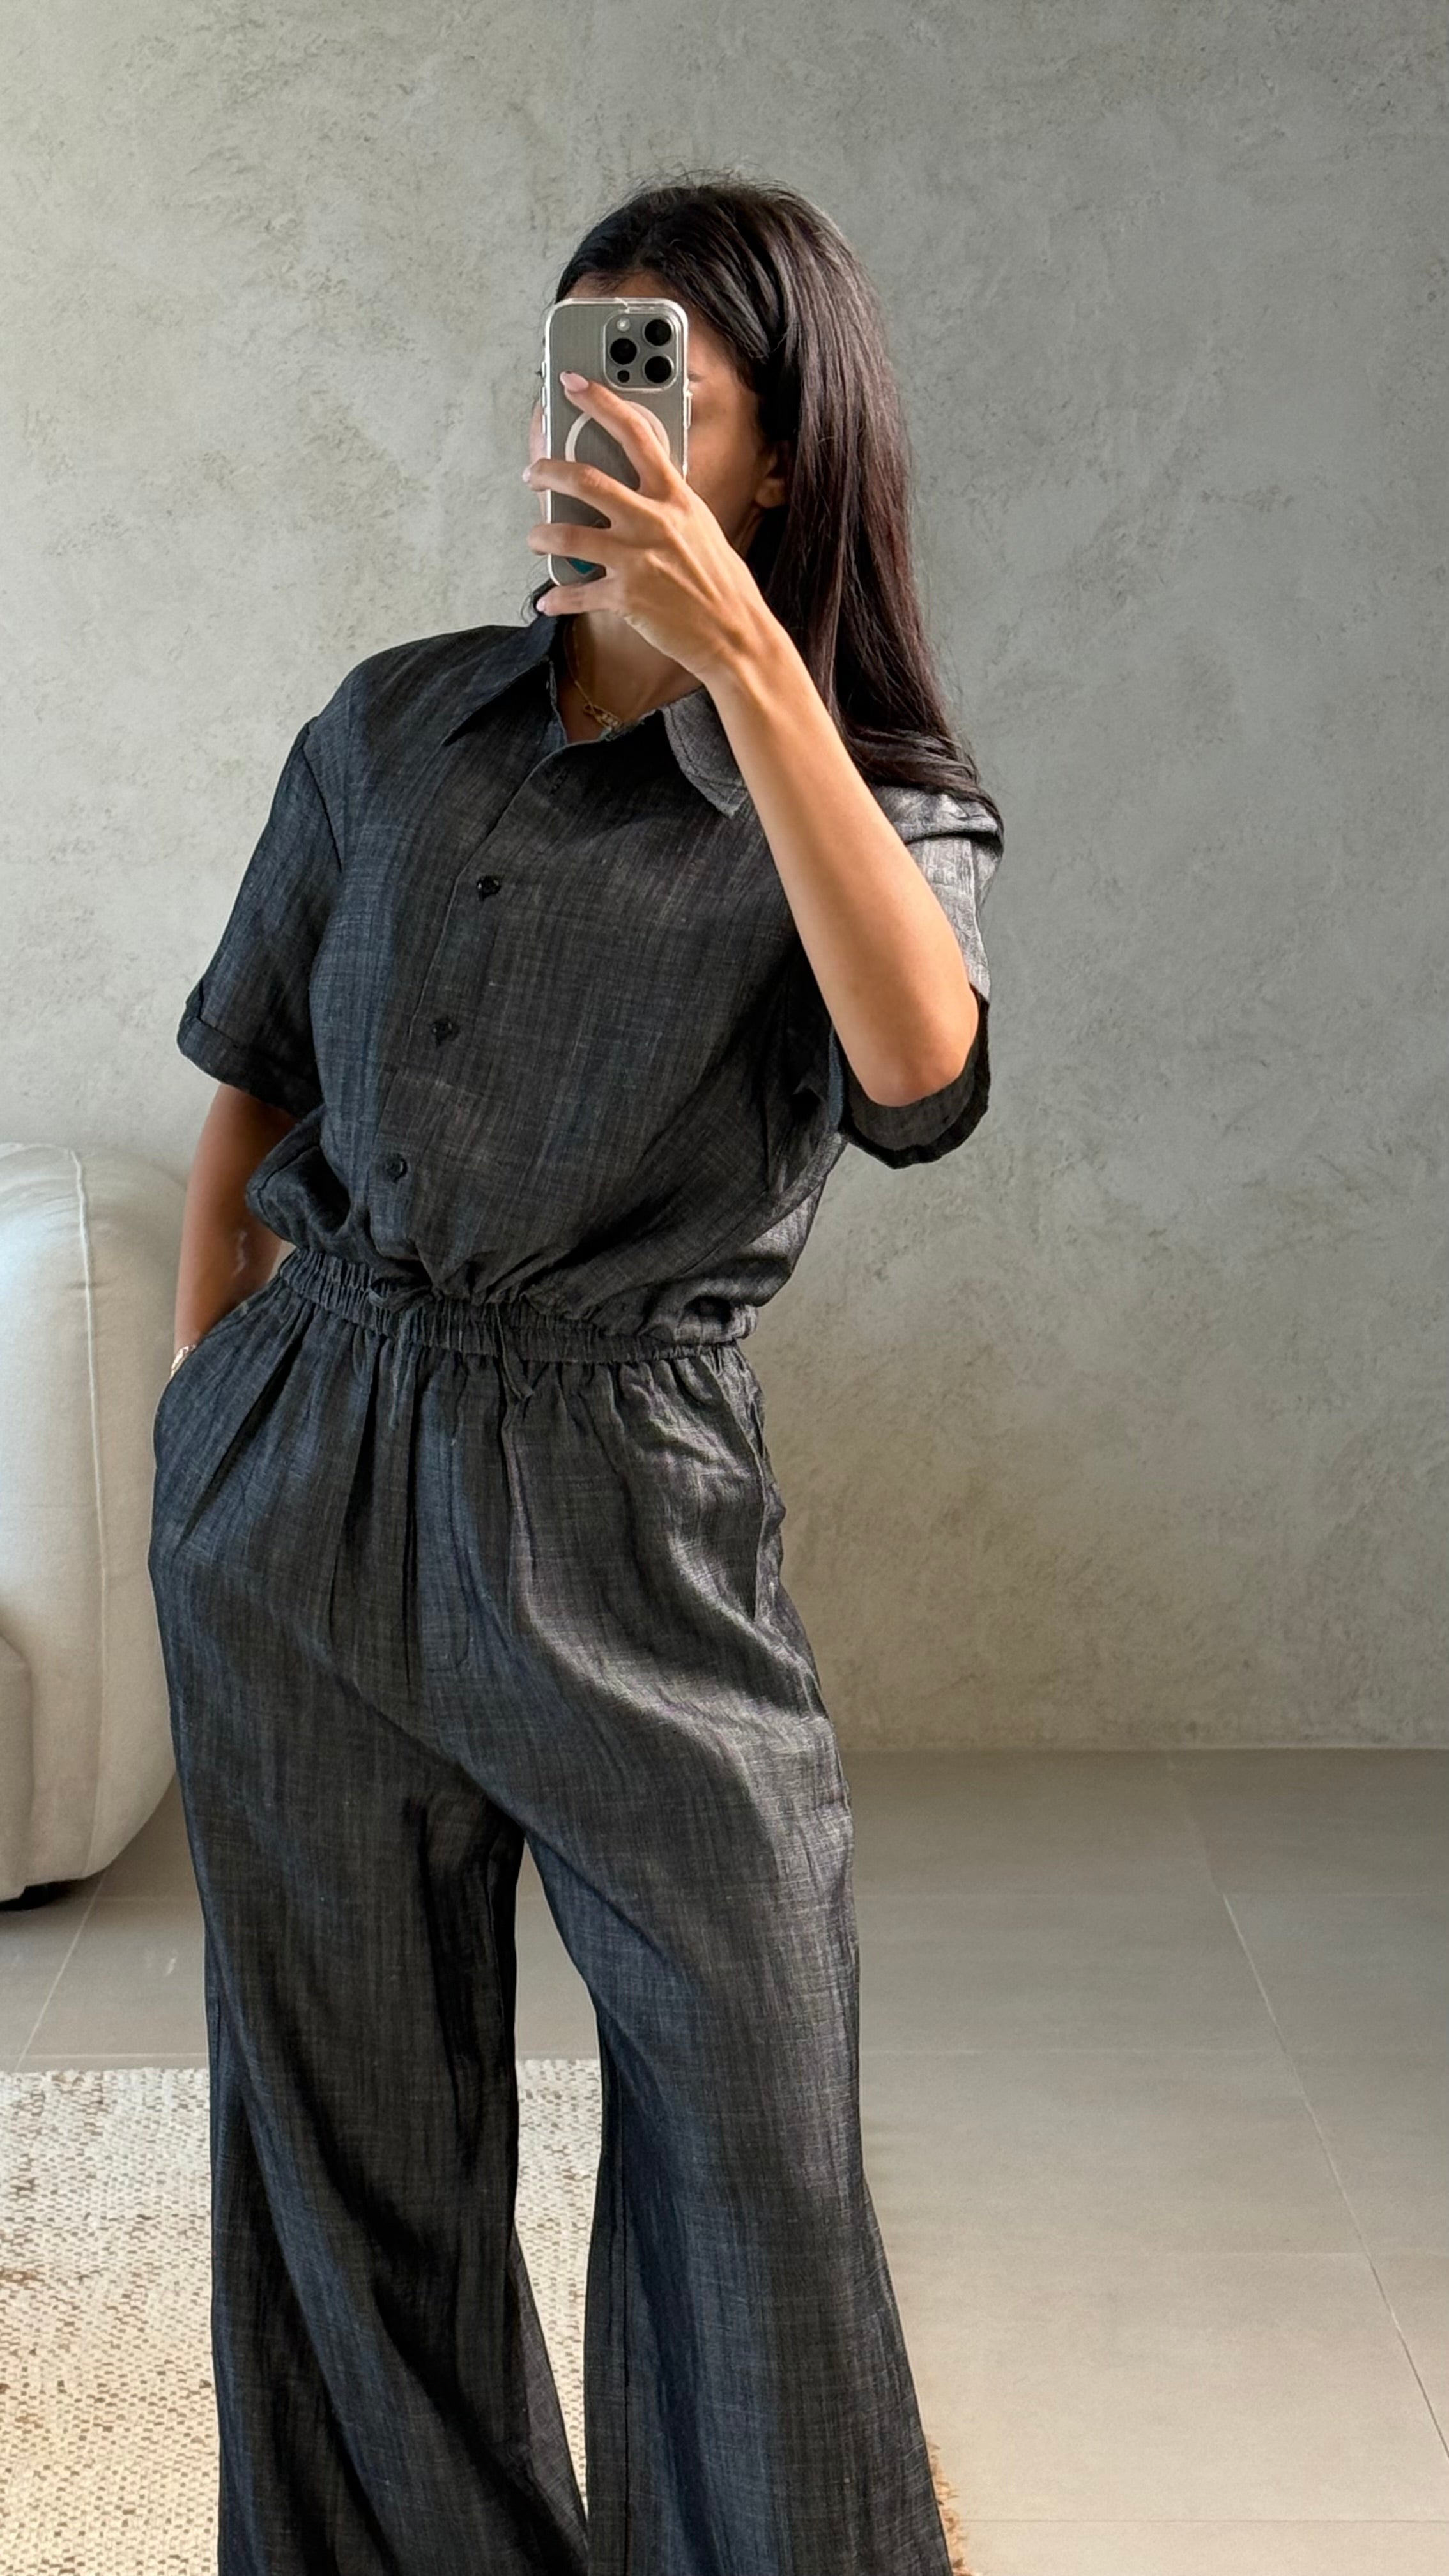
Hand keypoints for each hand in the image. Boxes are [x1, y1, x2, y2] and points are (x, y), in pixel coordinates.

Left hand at [523, 371, 771, 687]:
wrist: (735, 633)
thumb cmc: (722, 582)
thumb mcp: (701, 526)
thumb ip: (669, 505)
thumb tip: (642, 491)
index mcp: (675, 497)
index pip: (636, 434)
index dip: (600, 403)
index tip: (573, 384)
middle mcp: (653, 521)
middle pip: (586, 480)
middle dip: (548, 471)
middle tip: (533, 474)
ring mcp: (636, 559)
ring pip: (568, 535)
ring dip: (542, 535)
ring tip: (536, 538)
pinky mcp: (626, 597)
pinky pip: (578, 594)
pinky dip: (558, 598)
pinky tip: (548, 600)